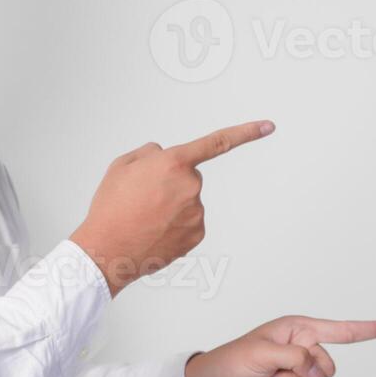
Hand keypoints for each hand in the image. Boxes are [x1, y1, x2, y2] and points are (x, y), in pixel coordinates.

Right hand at [70, 120, 274, 297]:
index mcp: (173, 163)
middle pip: (188, 176)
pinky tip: (154, 229)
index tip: (268, 126)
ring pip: (187, 200)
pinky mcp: (197, 233)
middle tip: (143, 197)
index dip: (246, 133)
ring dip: (170, 205)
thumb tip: (163, 156)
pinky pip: (189, 221)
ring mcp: (196, 212)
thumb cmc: (111, 208)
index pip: (217, 143)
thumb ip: (149, 153)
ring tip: (143, 216)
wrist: (107, 250)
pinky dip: (174, 224)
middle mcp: (190, 186)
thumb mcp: (122, 166)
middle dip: (170, 182)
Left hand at [183, 315, 375, 376]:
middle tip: (272, 371)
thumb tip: (317, 371)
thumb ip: (295, 357)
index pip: (341, 331)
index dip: (370, 330)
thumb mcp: (262, 351)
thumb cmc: (232, 361)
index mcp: (298, 331)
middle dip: (298, 374)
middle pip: (327, 370)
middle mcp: (304, 353)